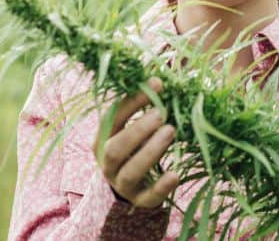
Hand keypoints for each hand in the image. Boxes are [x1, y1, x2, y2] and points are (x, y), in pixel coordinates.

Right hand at [93, 77, 179, 208]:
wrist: (129, 187)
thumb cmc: (135, 146)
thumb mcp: (132, 127)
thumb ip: (143, 107)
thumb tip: (161, 78)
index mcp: (103, 140)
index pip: (112, 119)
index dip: (132, 101)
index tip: (157, 84)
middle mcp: (108, 163)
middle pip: (115, 149)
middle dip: (138, 130)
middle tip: (162, 113)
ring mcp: (123, 184)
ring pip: (131, 172)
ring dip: (150, 151)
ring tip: (171, 131)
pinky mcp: (141, 200)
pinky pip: (148, 197)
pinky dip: (161, 187)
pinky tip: (175, 175)